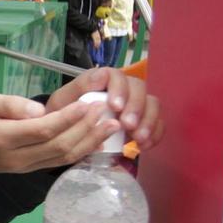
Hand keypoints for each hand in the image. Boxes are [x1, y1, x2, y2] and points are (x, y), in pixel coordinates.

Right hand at [0, 91, 111, 173]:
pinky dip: (80, 151)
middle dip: (85, 128)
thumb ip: (7, 104)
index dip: (68, 118)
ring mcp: (24, 166)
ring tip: (110, 126)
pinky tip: (95, 140)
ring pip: (62, 157)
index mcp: (2, 138)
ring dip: (89, 142)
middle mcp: (17, 158)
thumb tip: (37, 109)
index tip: (87, 104)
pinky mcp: (29, 168)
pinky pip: (58, 162)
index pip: (43, 129)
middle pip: (58, 145)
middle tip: (105, 111)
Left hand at [46, 66, 162, 152]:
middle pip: (139, 89)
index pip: (117, 76)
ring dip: (148, 121)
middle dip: (136, 107)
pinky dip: (155, 134)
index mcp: (104, 79)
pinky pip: (158, 123)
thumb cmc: (66, 113)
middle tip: (128, 125)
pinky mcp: (143, 120)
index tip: (116, 107)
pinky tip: (145, 145)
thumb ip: (79, 87)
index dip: (120, 89)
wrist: (67, 132)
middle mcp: (124, 88)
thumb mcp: (64, 100)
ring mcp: (136, 104)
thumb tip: (100, 78)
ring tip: (138, 138)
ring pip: (152, 105)